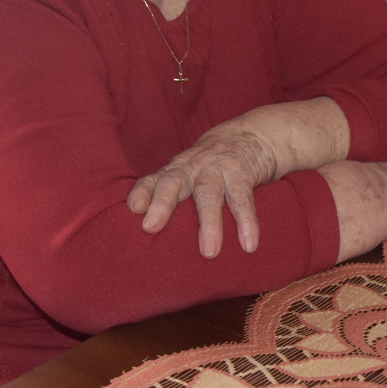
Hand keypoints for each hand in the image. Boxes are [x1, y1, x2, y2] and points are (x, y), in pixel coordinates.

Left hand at [127, 98, 349, 257]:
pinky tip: (248, 244)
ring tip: (209, 252)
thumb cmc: (212, 164)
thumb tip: (152, 238)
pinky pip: (243, 199)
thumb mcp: (189, 173)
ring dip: (209, 223)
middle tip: (150, 227)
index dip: (143, 191)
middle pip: (173, 182)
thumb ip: (173, 197)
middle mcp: (193, 169)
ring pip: (209, 195)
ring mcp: (217, 169)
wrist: (251, 134)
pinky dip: (246, 222)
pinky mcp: (242, 173)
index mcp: (177, 171)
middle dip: (162, 203)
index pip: (155, 179)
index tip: (134, 207)